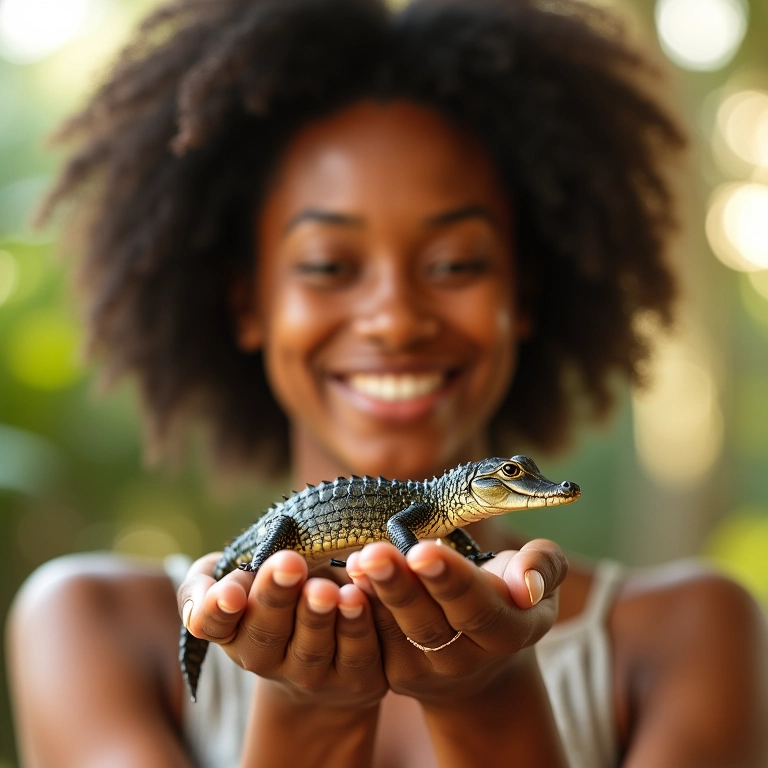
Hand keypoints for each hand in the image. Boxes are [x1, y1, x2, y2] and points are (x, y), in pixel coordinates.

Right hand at [177, 551, 387, 710]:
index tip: (230, 593)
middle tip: (290, 564)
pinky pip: (363, 654)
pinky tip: (364, 595)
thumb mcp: (236, 580)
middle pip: (267, 634)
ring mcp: (313, 676)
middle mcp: (267, 660)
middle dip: (278, 597)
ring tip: (330, 589)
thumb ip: (206, 583)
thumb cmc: (274, 593)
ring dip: (321, 618)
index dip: (218, 610)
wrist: (328, 637)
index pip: (213, 624)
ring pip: (314, 650)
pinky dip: (365, 625)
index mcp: (232, 630)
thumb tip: (218, 591)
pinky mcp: (358, 681)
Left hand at [345, 538, 566, 706]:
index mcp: (510, 632)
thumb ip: (543, 567)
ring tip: (357, 560)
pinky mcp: (396, 675)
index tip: (422, 550)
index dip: (449, 581)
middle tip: (375, 553)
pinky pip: (375, 642)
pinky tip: (347, 578)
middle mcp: (469, 660)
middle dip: (401, 587)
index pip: (478, 608)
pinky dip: (359, 610)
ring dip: (374, 596)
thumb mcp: (542, 580)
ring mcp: (429, 672)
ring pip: (398, 634)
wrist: (483, 654)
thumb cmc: (512, 598)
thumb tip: (526, 585)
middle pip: (430, 625)